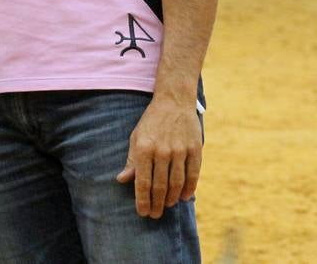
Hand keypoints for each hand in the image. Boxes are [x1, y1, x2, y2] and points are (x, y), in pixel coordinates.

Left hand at [115, 96, 202, 218]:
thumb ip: (131, 160)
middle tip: (155, 214)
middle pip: (160, 186)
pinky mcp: (195, 149)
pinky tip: (184, 197)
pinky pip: (193, 175)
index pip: (142, 182)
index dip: (142, 200)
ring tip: (167, 206)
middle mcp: (162, 151)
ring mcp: (180, 150)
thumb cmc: (151, 122)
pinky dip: (189, 189)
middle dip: (157, 204)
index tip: (142, 212)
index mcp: (144, 148)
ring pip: (177, 183)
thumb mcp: (136, 137)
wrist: (174, 101)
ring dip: (172, 199)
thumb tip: (121, 180)